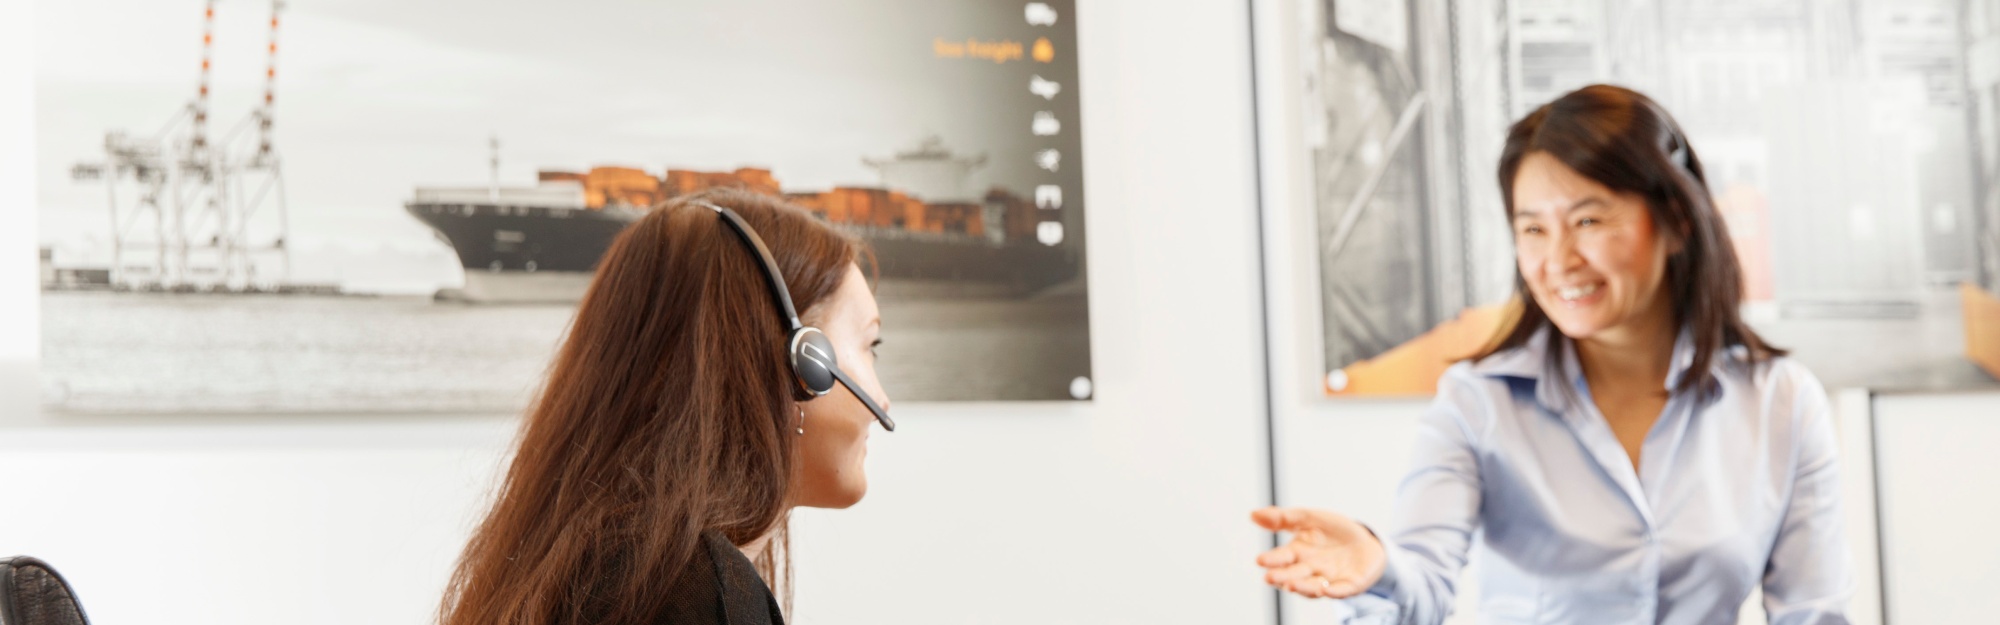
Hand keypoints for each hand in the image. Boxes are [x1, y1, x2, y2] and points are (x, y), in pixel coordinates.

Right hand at [1252, 506, 1386, 599]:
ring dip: (1302, 587)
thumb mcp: (1308, 518)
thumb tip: (1253, 514)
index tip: (1260, 560)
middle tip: (1269, 577)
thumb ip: (1283, 518)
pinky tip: (1326, 589)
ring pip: (1313, 587)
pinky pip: (1340, 590)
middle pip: (1294, 575)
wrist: (1365, 541)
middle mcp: (1310, 570)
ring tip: (1291, 586)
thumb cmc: (1332, 531)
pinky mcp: (1349, 585)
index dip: (1272, 560)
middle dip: (1282, 577)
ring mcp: (1329, 579)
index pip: (1282, 558)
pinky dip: (1333, 592)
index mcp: (1298, 553)